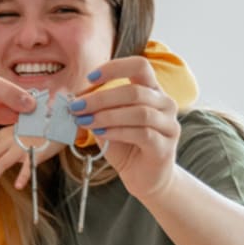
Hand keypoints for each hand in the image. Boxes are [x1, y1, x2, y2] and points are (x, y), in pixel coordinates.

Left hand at [0, 126, 60, 189]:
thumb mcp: (19, 131)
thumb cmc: (41, 127)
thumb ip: (8, 141)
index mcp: (5, 133)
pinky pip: (29, 166)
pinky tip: (18, 186)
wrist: (61, 119)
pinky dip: (23, 176)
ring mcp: (23, 145)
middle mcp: (11, 139)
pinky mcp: (38, 152)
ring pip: (1, 162)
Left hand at [76, 56, 180, 200]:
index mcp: (152, 90)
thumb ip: (96, 109)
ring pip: (140, 112)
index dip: (115, 68)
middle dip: (101, 98)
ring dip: (107, 115)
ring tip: (84, 121)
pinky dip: (118, 131)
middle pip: (135, 91)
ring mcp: (169, 125)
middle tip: (76, 106)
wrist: (143, 178)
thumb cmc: (125, 146)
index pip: (140, 66)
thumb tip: (74, 98)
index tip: (90, 77)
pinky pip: (142, 133)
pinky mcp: (165, 146)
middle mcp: (165, 104)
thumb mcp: (107, 122)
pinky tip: (100, 134)